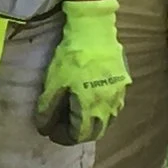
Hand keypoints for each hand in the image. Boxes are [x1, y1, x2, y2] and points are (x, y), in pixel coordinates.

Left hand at [37, 0, 130, 145]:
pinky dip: (100, 110)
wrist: (94, 30)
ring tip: (75, 114)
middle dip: (77, 132)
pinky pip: (113, 106)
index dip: (62, 137)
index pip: (78, 136)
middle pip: (95, 132)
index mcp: (91, 109)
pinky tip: (89, 100)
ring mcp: (119, 95)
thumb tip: (43, 127)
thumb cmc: (72, 58)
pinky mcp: (123, 82)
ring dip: (90, 122)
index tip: (50, 131)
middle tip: (61, 125)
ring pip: (106, 120)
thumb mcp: (54, 83)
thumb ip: (48, 109)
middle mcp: (109, 107)